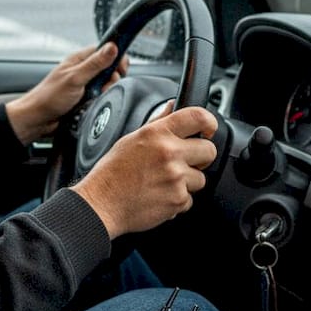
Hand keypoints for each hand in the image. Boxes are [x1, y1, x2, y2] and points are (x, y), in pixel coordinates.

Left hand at [4, 42, 129, 143]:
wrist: (38, 120)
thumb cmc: (49, 97)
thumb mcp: (75, 78)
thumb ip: (95, 64)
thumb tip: (112, 47)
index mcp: (79, 59)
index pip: (105, 50)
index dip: (116, 57)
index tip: (121, 68)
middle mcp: (82, 69)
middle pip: (108, 68)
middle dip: (111, 78)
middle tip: (103, 87)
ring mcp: (84, 84)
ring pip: (106, 83)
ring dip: (105, 91)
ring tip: (95, 98)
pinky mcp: (85, 97)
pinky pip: (100, 96)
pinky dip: (100, 100)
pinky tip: (93, 104)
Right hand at [71, 104, 217, 237]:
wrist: (101, 204)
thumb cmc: (112, 172)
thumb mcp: (132, 138)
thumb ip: (158, 121)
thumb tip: (172, 106)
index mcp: (158, 133)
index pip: (198, 117)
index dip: (209, 122)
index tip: (208, 129)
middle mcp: (169, 153)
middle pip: (209, 150)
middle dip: (200, 157)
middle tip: (184, 162)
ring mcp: (175, 178)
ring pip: (200, 178)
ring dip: (187, 182)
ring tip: (163, 182)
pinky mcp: (177, 200)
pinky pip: (190, 199)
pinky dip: (177, 201)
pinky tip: (159, 195)